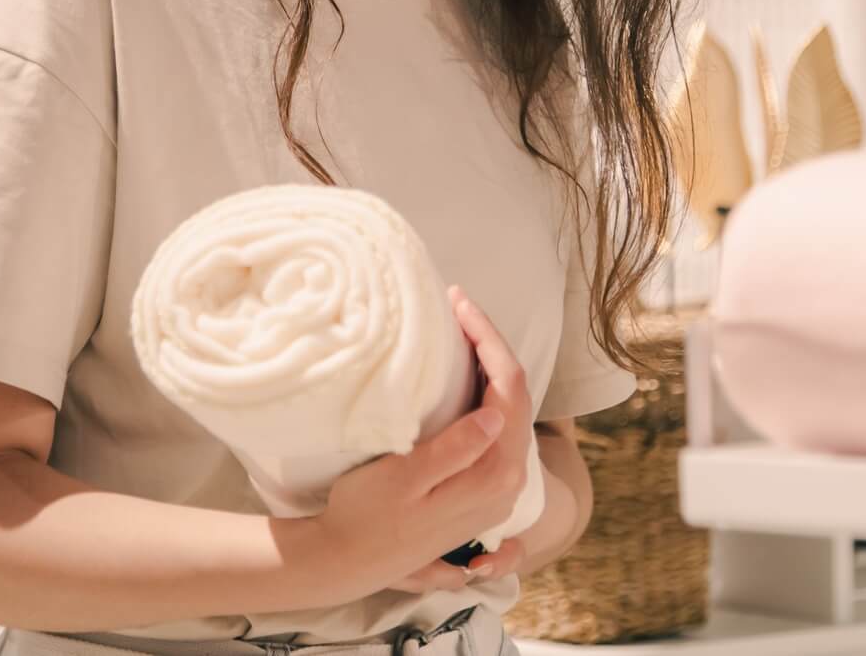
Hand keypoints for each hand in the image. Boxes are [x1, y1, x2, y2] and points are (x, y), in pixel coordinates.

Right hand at [315, 288, 534, 595]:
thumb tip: (496, 414)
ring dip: (490, 366)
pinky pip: (500, 427)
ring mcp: (499, 487)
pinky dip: (488, 392)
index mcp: (494, 473)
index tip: (458, 304)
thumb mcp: (405, 479)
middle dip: (491, 343)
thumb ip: (455, 450)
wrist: (350, 560)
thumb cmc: (367, 516)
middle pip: (515, 394)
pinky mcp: (484, 487)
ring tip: (462, 330)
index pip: (508, 388)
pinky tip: (468, 374)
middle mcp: (507, 481)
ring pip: (510, 410)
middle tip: (459, 306)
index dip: (487, 339)